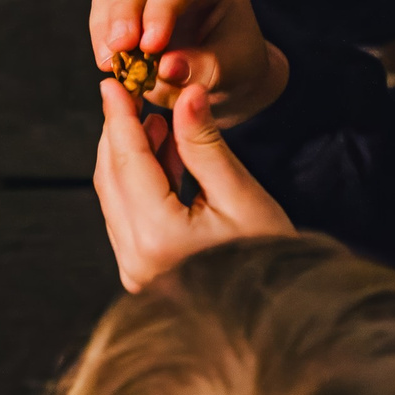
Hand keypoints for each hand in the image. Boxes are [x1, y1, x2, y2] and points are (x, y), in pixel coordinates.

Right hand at [88, 0, 287, 126]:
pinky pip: (103, 7)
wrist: (224, 66)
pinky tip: (108, 62)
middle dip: (126, 12)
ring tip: (111, 64)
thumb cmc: (236, 59)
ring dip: (108, 27)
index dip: (161, 9)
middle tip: (121, 50)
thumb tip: (166, 69)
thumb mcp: (233, 68)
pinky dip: (101, 34)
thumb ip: (204, 68)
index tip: (151, 46)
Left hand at [93, 81, 291, 291]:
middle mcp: (136, 259)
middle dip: (120, 133)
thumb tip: (186, 94)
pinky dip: (138, 182)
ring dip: (130, 156)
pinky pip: (127, 216)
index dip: (119, 117)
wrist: (282, 312)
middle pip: (112, 178)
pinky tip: (162, 156)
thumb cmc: (273, 258)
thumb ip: (205, 144)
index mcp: (158, 238)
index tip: (112, 83)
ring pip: (115, 196)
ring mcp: (135, 271)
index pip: (127, 162)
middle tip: (132, 95)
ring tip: (156, 121)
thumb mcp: (242, 195)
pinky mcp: (142, 274)